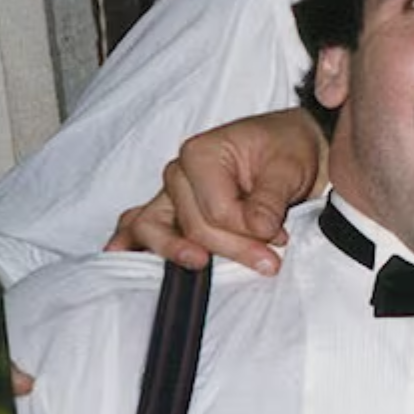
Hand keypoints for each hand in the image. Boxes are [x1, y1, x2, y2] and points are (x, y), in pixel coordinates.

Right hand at [105, 108, 327, 275]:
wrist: (293, 147)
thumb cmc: (287, 150)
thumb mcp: (289, 169)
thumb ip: (271, 200)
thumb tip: (258, 229)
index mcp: (201, 154)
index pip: (216, 212)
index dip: (247, 233)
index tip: (279, 237)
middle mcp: (178, 173)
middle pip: (193, 228)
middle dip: (233, 249)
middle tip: (271, 262)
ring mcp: (170, 194)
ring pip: (156, 230)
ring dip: (180, 253)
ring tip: (202, 266)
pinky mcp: (171, 210)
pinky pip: (139, 226)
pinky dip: (130, 242)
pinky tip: (120, 256)